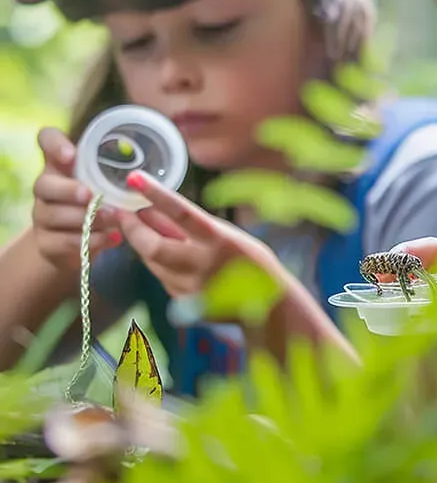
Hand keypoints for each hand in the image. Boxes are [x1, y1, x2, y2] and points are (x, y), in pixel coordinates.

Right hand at [31, 127, 121, 269]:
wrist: (75, 245)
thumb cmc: (101, 204)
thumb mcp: (111, 184)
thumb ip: (119, 174)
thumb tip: (147, 174)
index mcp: (62, 165)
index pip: (47, 140)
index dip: (54, 144)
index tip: (70, 155)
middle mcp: (46, 188)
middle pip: (43, 184)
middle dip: (68, 190)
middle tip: (90, 195)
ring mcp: (42, 216)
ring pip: (53, 215)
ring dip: (86, 217)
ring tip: (114, 218)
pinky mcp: (46, 243)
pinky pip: (64, 241)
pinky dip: (92, 239)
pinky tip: (113, 238)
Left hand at [115, 170, 278, 298]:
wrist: (268, 304)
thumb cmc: (249, 260)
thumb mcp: (227, 234)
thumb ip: (191, 225)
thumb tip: (154, 209)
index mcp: (219, 240)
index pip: (181, 212)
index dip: (155, 194)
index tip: (134, 178)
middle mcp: (202, 264)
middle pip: (152, 245)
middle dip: (132, 228)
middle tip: (123, 213)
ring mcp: (190, 286)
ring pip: (151, 261)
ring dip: (144, 243)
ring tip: (145, 229)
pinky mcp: (183, 302)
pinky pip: (162, 277)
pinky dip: (159, 263)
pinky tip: (170, 257)